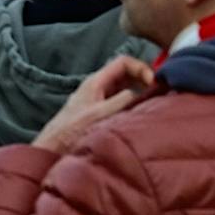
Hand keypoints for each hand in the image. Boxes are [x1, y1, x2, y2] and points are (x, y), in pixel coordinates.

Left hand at [34, 55, 155, 154]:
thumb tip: (143, 93)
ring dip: (142, 97)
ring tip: (157, 108)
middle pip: (127, 76)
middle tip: (161, 94)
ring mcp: (99, 104)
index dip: (142, 68)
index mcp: (96, 82)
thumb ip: (122, 101)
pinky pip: (123, 108)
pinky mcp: (101, 118)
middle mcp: (98, 89)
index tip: (156, 82)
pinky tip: (144, 122)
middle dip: (145, 82)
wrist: (53, 151)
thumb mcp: (101, 114)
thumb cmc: (72, 132)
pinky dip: (135, 110)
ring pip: (126, 92)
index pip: (123, 62)